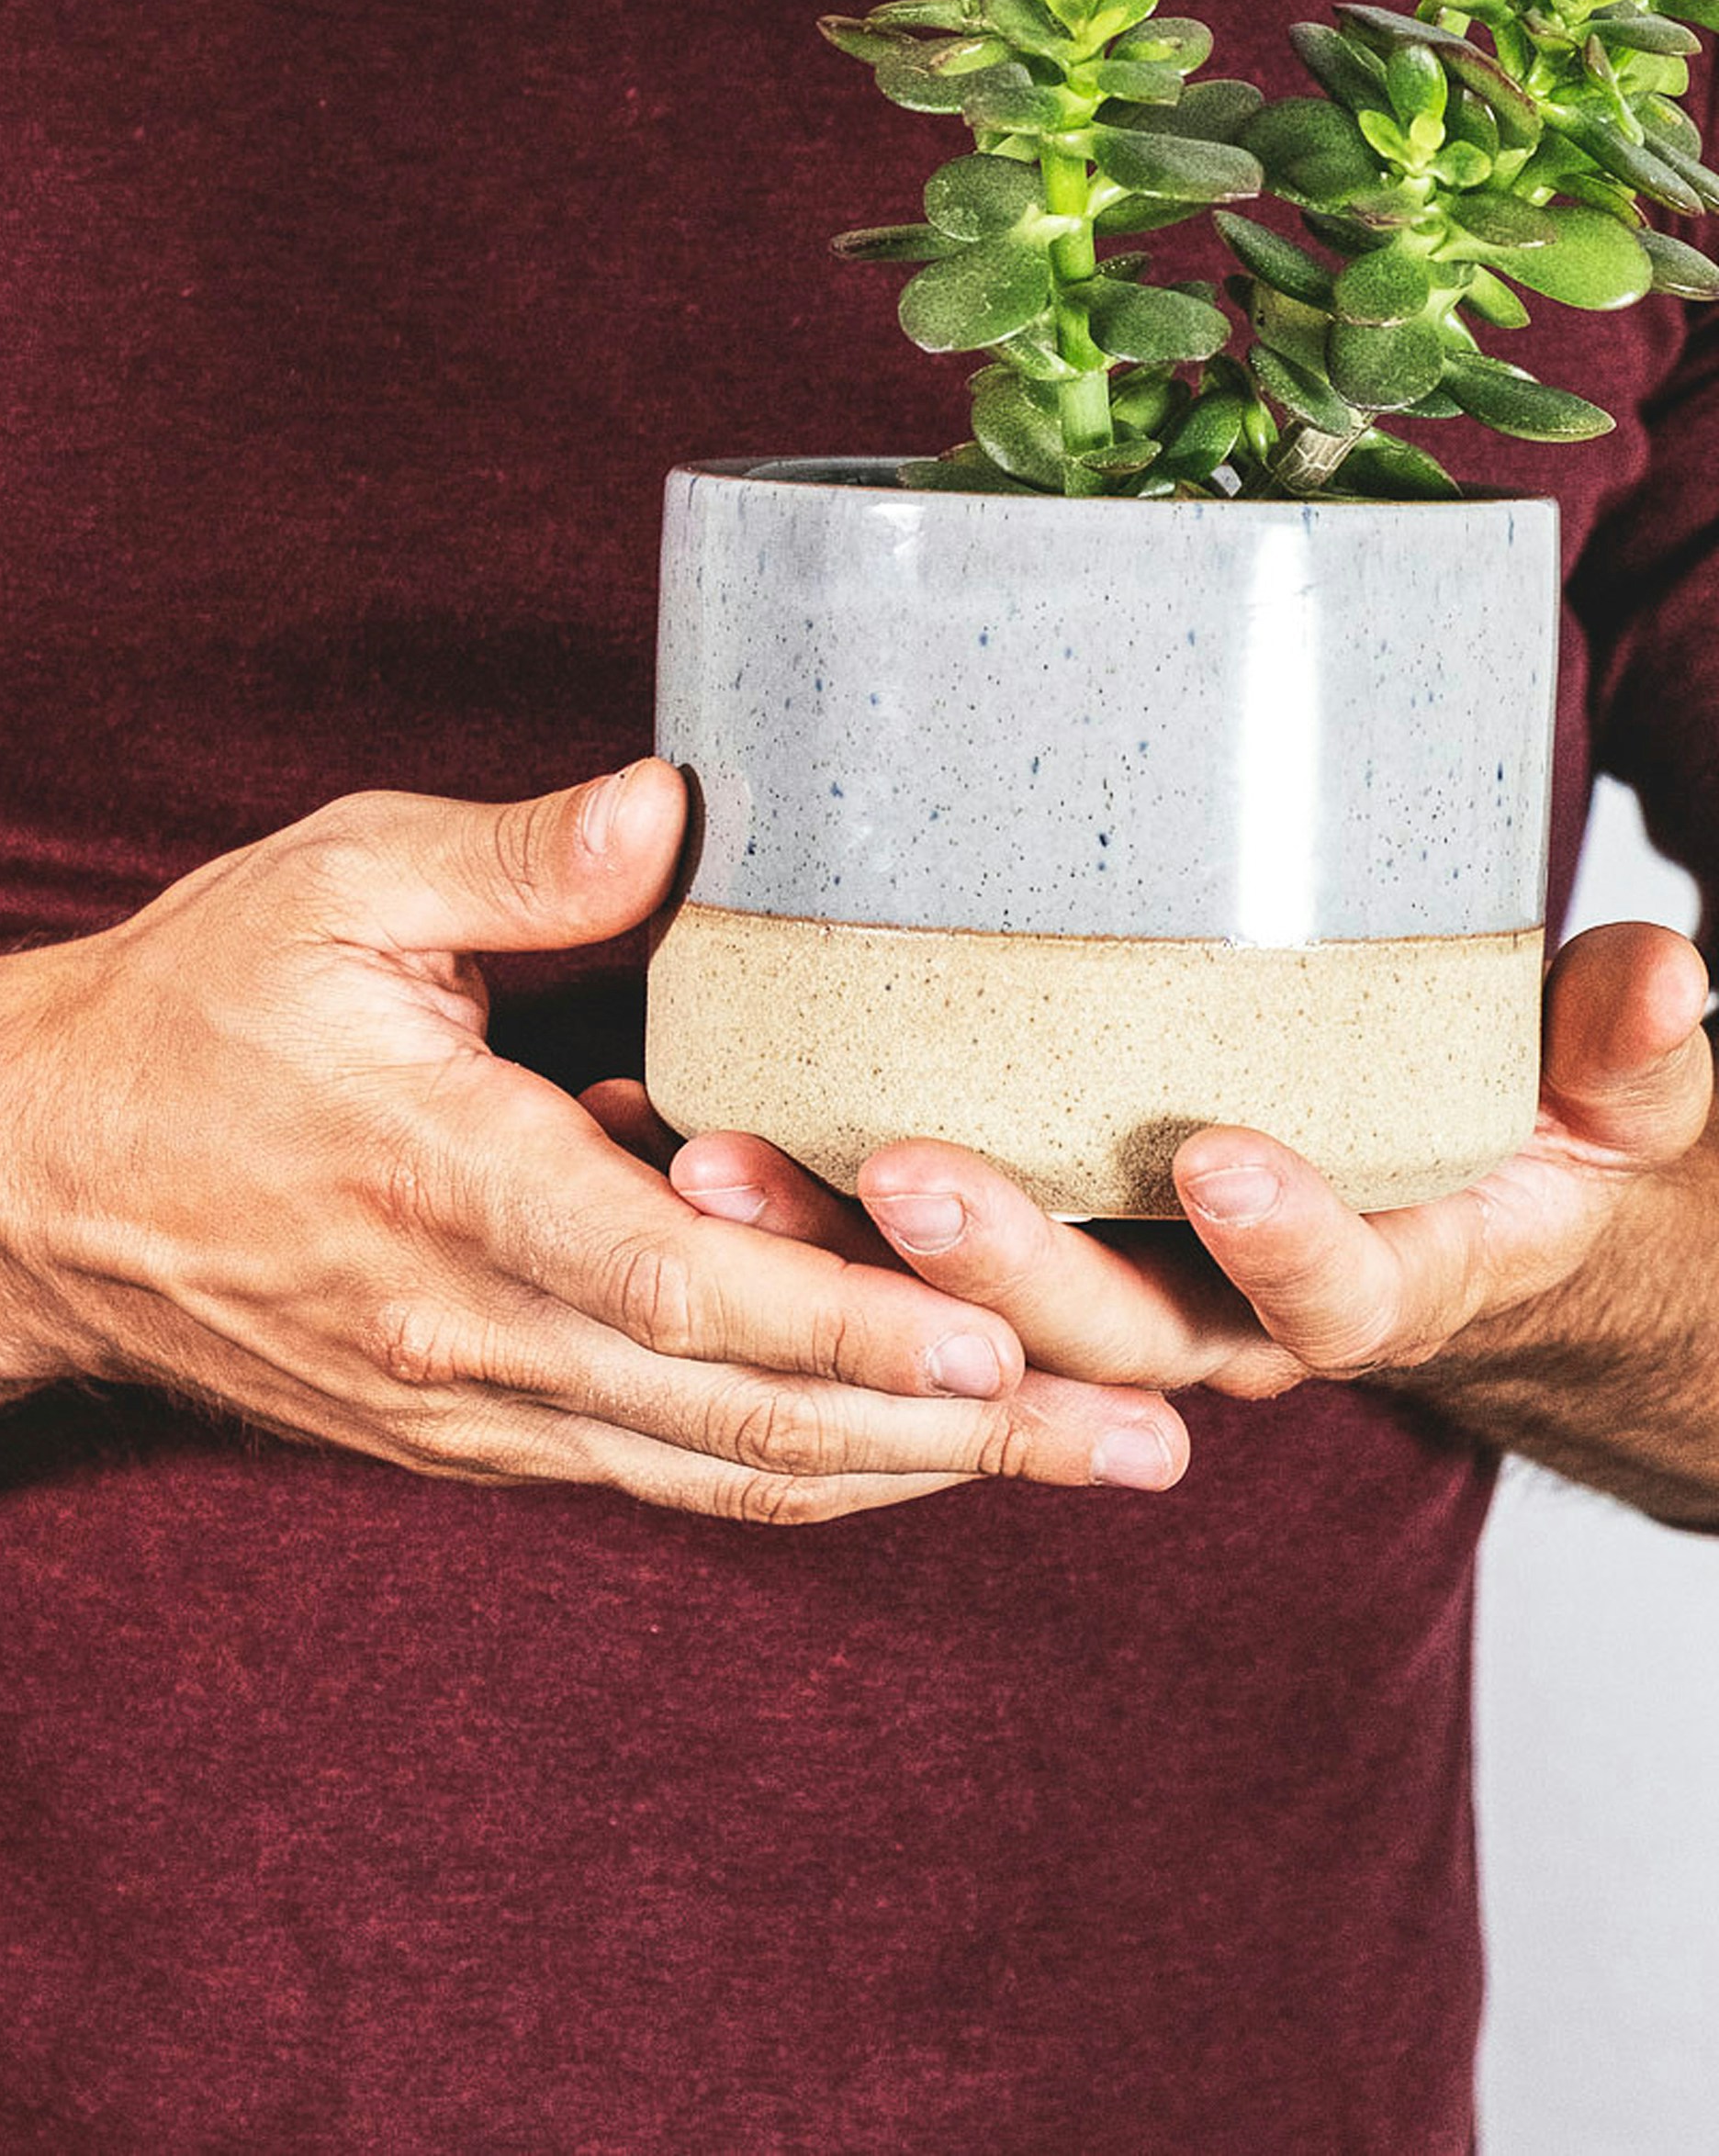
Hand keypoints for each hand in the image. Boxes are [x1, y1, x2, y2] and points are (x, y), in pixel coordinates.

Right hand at [0, 761, 1190, 1521]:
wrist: (20, 1191)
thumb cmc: (177, 1019)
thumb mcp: (329, 888)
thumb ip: (513, 862)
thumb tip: (678, 810)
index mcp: (445, 1193)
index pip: (673, 1290)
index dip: (844, 1323)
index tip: (999, 1343)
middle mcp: (469, 1341)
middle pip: (743, 1419)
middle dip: (958, 1436)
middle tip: (1147, 1436)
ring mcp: (466, 1411)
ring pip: (718, 1471)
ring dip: (910, 1474)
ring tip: (1084, 1463)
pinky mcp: (459, 1436)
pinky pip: (657, 1473)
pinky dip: (796, 1465)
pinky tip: (904, 1448)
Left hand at [639, 922, 1711, 1407]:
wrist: (1453, 1235)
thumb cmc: (1516, 1145)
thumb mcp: (1604, 1110)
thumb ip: (1625, 1055)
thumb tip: (1669, 971)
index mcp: (1366, 1287)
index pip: (1329, 1297)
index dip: (1288, 1241)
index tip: (1229, 1154)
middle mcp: (1217, 1324)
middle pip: (1104, 1327)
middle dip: (1004, 1261)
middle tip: (903, 1162)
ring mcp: (1102, 1307)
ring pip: (959, 1321)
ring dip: (833, 1255)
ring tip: (715, 1156)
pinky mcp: (1005, 1264)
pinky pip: (885, 1278)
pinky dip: (787, 1227)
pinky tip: (679, 1131)